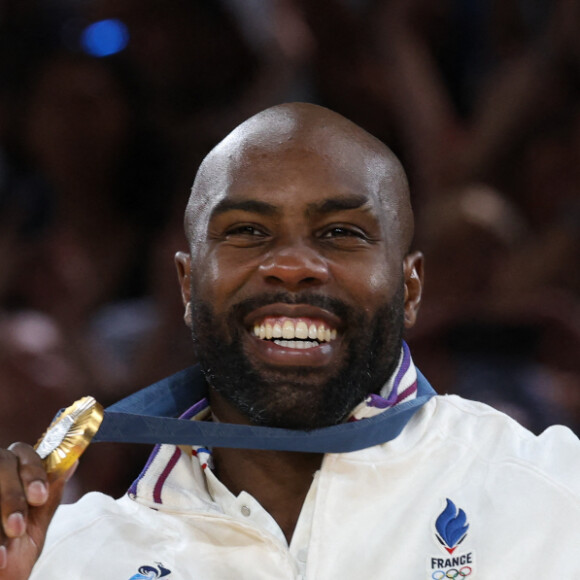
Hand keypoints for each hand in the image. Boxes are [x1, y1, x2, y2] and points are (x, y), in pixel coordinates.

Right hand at [0, 443, 70, 578]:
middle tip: (18, 528)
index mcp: (9, 477)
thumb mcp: (32, 532)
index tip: (39, 497)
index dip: (32, 470)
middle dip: (10, 496)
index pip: (20, 452)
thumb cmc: (10, 562)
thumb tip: (72, 461)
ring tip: (5, 549)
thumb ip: (48, 497)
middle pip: (0, 463)